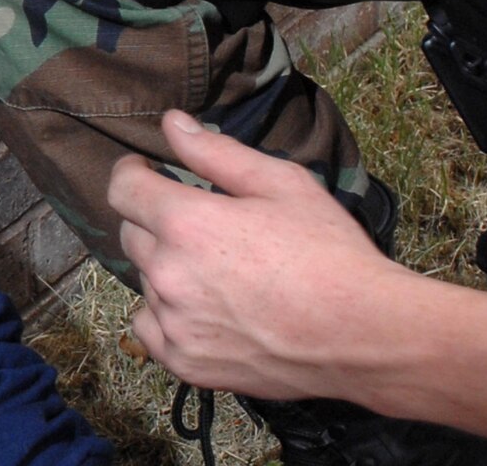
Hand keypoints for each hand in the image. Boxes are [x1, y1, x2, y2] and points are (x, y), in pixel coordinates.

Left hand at [108, 110, 409, 401]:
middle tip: (196, 224)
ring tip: (215, 271)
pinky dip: (166, 316)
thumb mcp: (281, 184)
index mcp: (185, 223)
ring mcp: (174, 322)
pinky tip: (201, 310)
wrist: (364, 335)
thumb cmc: (328, 252)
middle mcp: (168, 273)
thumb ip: (216, 152)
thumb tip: (171, 123)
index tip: (146, 170)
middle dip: (154, 220)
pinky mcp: (186, 362)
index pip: (123, 188)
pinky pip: (149, 328)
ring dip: (166, 269)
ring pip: (146, 281)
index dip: (132, 172)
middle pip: (131, 233)